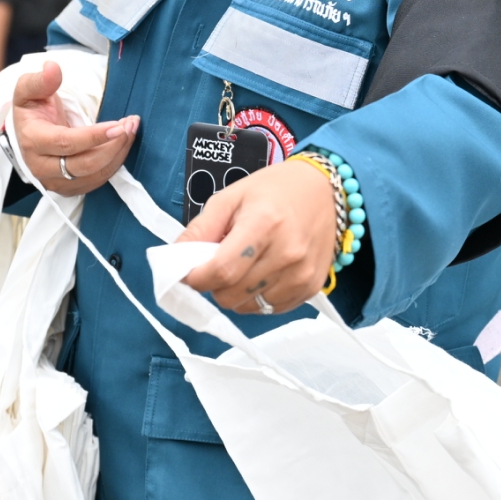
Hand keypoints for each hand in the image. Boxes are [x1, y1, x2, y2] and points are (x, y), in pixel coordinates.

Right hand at [10, 59, 137, 195]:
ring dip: (118, 154)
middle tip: (129, 124)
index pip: (66, 143)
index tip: (118, 125)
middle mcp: (42, 167)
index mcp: (32, 141)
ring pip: (94, 175)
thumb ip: (40, 80)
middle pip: (84, 164)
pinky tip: (123, 143)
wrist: (27, 135)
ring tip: (130, 130)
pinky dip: (115, 163)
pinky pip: (98, 180)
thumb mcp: (28, 90)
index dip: (94, 136)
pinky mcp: (70, 188)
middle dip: (112, 145)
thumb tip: (53, 68)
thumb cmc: (31, 110)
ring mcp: (56, 182)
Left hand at [180, 158, 335, 314]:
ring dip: (235, 293)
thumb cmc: (274, 190)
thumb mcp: (230, 197)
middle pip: (231, 294)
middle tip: (217, 264)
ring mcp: (301, 274)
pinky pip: (270, 309)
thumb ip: (200, 229)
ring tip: (243, 265)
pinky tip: (261, 273)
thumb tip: (175, 256)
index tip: (188, 273)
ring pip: (248, 307)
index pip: (222, 271)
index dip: (197, 278)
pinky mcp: (310, 288)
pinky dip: (256, 298)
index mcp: (263, 224)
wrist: (324, 191)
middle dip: (214, 285)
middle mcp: (287, 253)